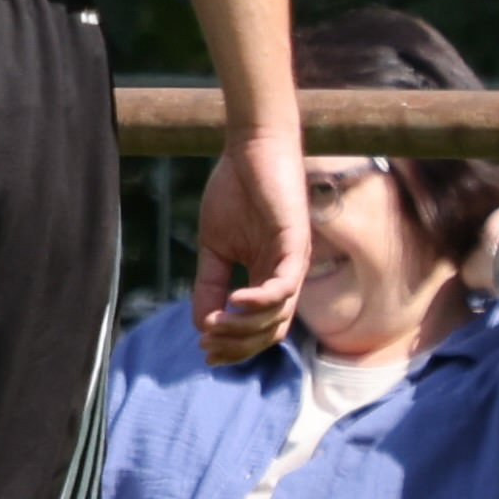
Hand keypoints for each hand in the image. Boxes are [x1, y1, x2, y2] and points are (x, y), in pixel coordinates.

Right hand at [192, 119, 306, 363]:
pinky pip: (284, 287)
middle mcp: (285, 278)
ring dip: (242, 327)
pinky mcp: (296, 245)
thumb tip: (201, 324)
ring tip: (214, 323)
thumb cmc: (235, 191)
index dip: (233, 346)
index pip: (257, 330)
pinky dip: (259, 300)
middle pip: (269, 333)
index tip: (203, 349)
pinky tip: (233, 299)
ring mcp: (293, 264)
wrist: (250, 149)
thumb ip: (211, 284)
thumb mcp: (214, 248)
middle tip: (207, 346)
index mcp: (267, 279)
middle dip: (237, 346)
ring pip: (277, 317)